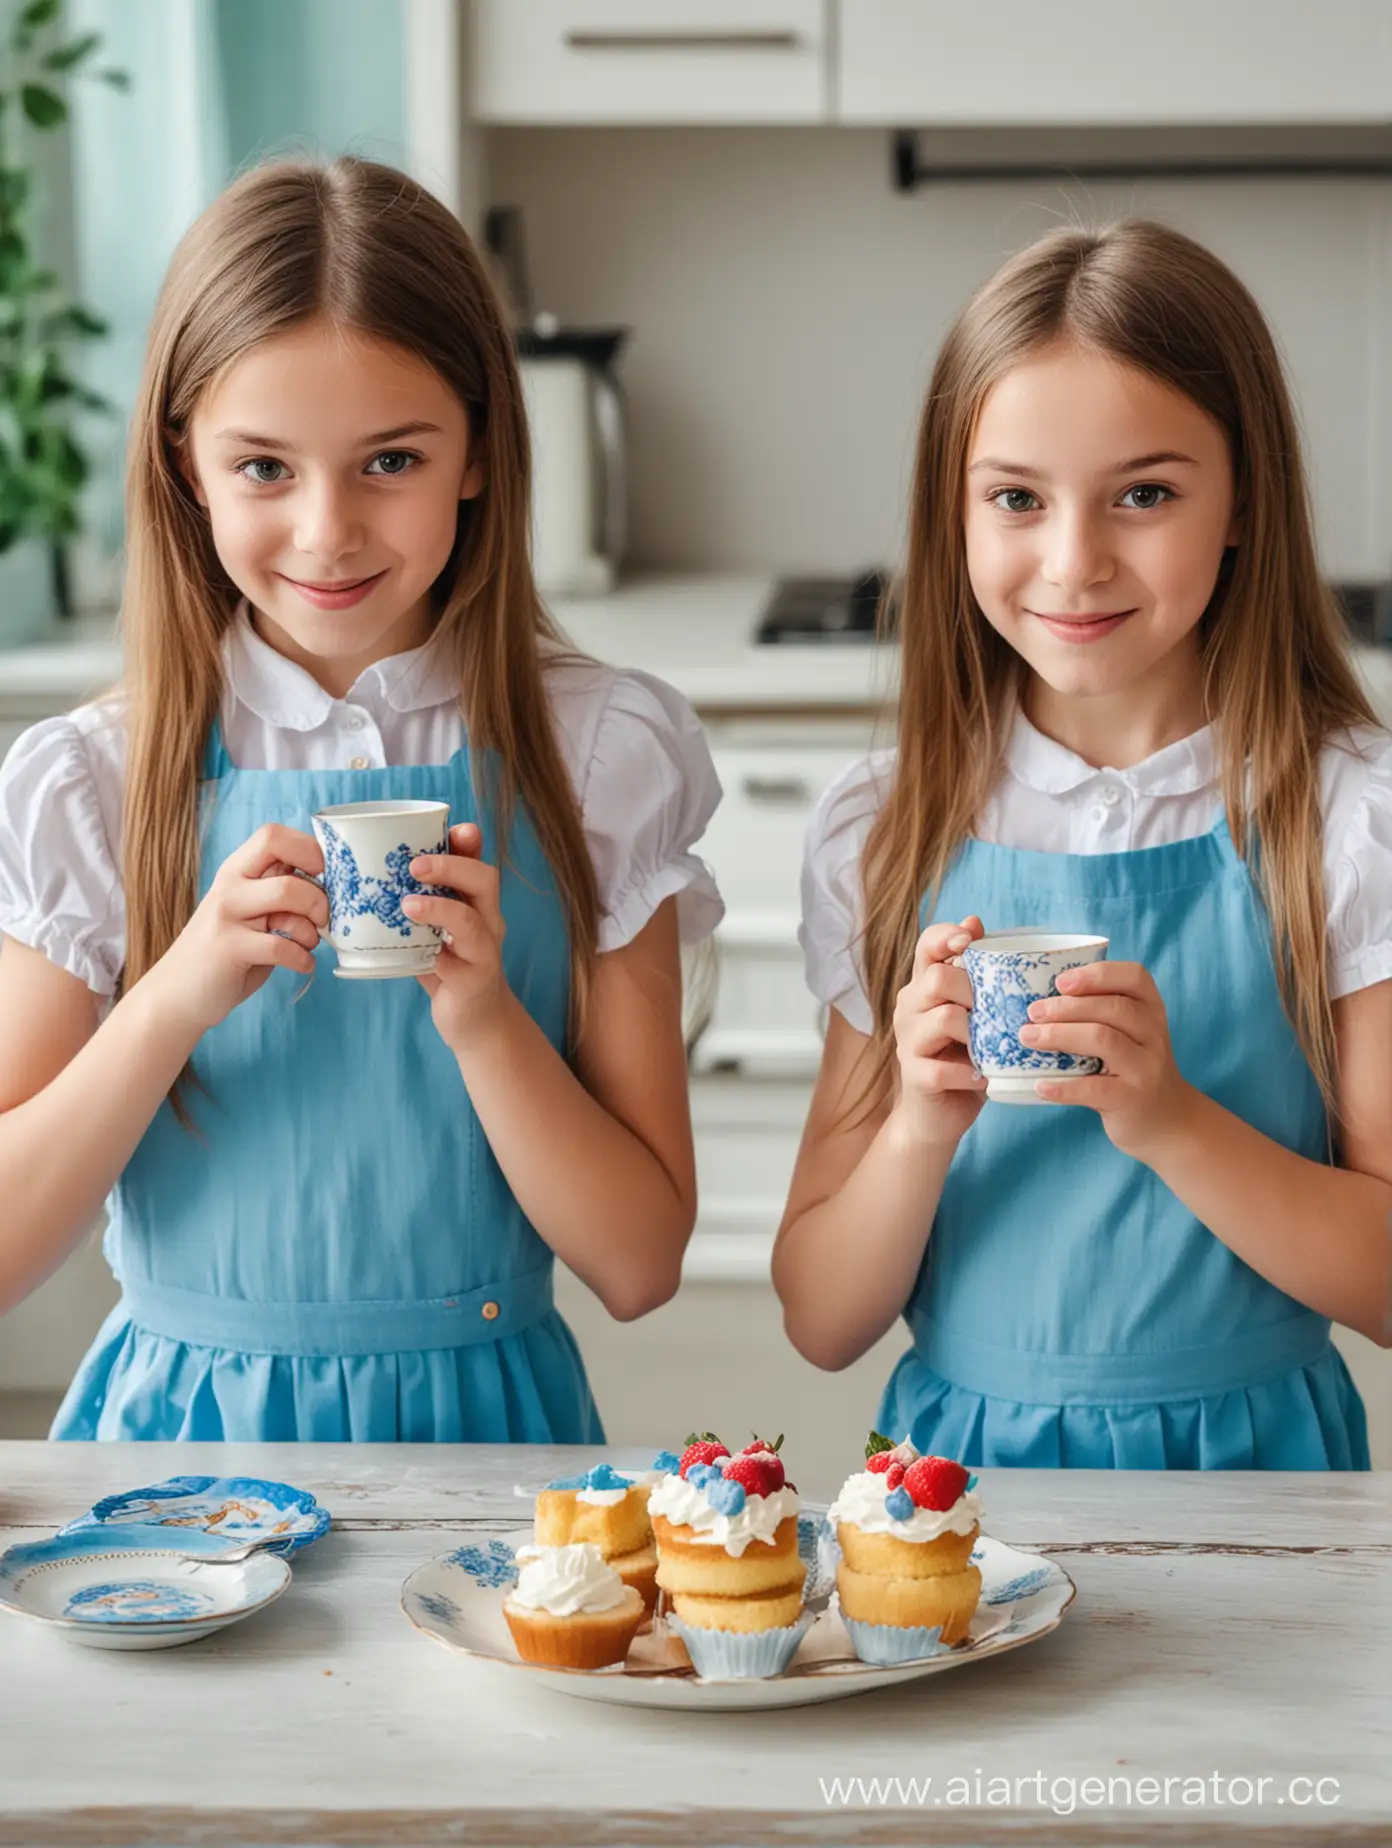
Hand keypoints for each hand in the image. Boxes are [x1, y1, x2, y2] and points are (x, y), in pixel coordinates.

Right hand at [149, 823, 325, 1036]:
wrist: (176, 995)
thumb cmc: (224, 953)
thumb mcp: (249, 914)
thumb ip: (278, 895)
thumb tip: (330, 887)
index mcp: (236, 872)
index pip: (273, 835)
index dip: (309, 850)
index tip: (324, 877)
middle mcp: (229, 887)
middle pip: (288, 866)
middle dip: (319, 895)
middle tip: (322, 919)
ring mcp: (226, 915)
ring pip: (288, 897)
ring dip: (311, 928)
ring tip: (307, 944)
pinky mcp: (227, 948)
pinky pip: (283, 946)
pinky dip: (303, 959)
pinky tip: (301, 964)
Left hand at [404, 823, 511, 1050]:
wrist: (475, 1020)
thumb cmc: (448, 967)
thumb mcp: (433, 930)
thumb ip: (413, 904)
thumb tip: (361, 876)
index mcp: (476, 902)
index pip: (478, 860)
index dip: (469, 842)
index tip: (457, 828)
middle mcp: (488, 920)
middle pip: (485, 880)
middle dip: (452, 865)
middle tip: (415, 864)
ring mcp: (485, 951)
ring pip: (473, 921)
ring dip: (441, 908)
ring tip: (408, 905)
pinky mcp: (475, 981)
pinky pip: (460, 966)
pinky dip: (439, 958)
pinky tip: (423, 957)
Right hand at [888, 914, 988, 1151]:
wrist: (936, 1116)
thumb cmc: (962, 1058)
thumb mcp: (972, 1013)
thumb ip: (974, 974)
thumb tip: (976, 921)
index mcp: (923, 987)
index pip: (926, 945)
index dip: (947, 935)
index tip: (970, 940)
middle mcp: (909, 1008)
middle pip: (938, 977)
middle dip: (974, 990)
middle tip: (994, 1013)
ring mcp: (907, 1042)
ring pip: (945, 1018)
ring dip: (978, 1033)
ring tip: (992, 1047)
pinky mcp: (915, 1076)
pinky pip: (946, 1068)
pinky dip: (973, 1074)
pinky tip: (984, 1078)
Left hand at [1020, 960, 1198, 1159]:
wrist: (1166, 1120)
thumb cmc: (1132, 1067)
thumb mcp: (1129, 1034)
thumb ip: (1099, 1013)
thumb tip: (1039, 1002)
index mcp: (1151, 1010)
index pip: (1134, 977)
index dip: (1097, 975)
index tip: (1061, 981)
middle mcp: (1154, 1034)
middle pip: (1113, 1008)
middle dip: (1067, 1006)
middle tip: (1033, 1012)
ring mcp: (1145, 1068)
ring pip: (1104, 1039)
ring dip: (1060, 1035)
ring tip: (1028, 1037)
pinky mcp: (1132, 1100)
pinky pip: (1095, 1089)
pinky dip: (1063, 1087)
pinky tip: (1040, 1085)